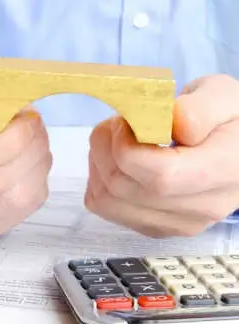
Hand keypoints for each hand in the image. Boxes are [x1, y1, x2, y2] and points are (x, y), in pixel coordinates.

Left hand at [86, 74, 238, 237]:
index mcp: (223, 171)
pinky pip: (107, 208)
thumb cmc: (229, 119)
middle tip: (119, 122)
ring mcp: (177, 223)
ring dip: (98, 162)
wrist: (236, 148)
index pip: (160, 175)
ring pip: (107, 200)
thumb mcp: (222, 96)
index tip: (128, 120)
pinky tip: (116, 159)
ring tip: (116, 138)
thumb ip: (199, 107)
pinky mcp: (157, 227)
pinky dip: (99, 180)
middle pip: (123, 187)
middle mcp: (200, 207)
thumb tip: (175, 122)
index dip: (126, 145)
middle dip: (106, 146)